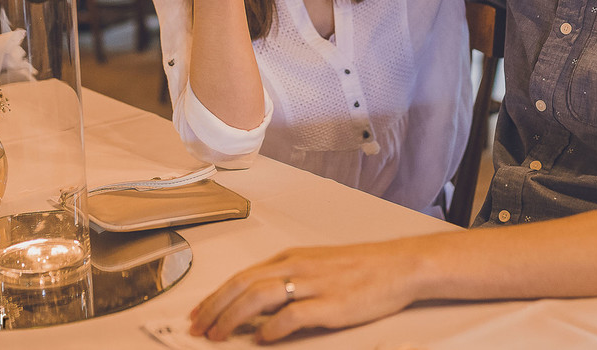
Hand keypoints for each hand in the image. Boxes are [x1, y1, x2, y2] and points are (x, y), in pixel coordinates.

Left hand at [189, 242, 420, 342]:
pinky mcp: (331, 304)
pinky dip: (273, 327)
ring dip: (234, 317)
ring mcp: (314, 284)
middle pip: (243, 284)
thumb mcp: (316, 265)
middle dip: (215, 307)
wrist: (399, 265)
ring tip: (220, 335)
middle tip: (198, 328)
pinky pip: (293, 314)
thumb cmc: (360, 268)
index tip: (199, 313)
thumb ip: (287, 279)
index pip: (242, 275)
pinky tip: (263, 338)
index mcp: (291, 257)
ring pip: (260, 296)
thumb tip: (256, 304)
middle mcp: (297, 266)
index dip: (216, 296)